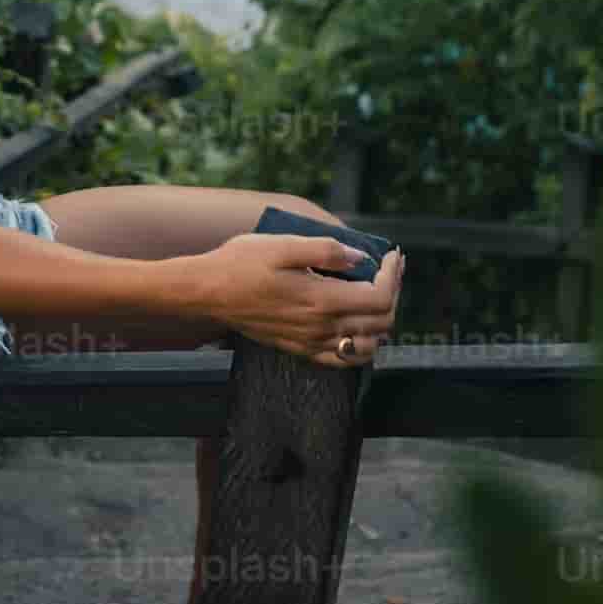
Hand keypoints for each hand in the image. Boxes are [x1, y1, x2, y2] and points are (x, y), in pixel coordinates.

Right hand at [187, 234, 404, 365]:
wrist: (208, 292)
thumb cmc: (241, 262)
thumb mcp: (283, 244)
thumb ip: (326, 250)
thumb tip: (361, 258)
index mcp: (321, 300)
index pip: (379, 297)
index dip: (394, 275)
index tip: (393, 255)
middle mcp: (321, 327)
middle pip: (381, 322)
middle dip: (393, 293)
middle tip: (388, 269)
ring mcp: (311, 342)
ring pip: (368, 345)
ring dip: (381, 321)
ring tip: (375, 294)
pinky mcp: (300, 349)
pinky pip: (343, 359)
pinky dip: (360, 345)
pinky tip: (355, 325)